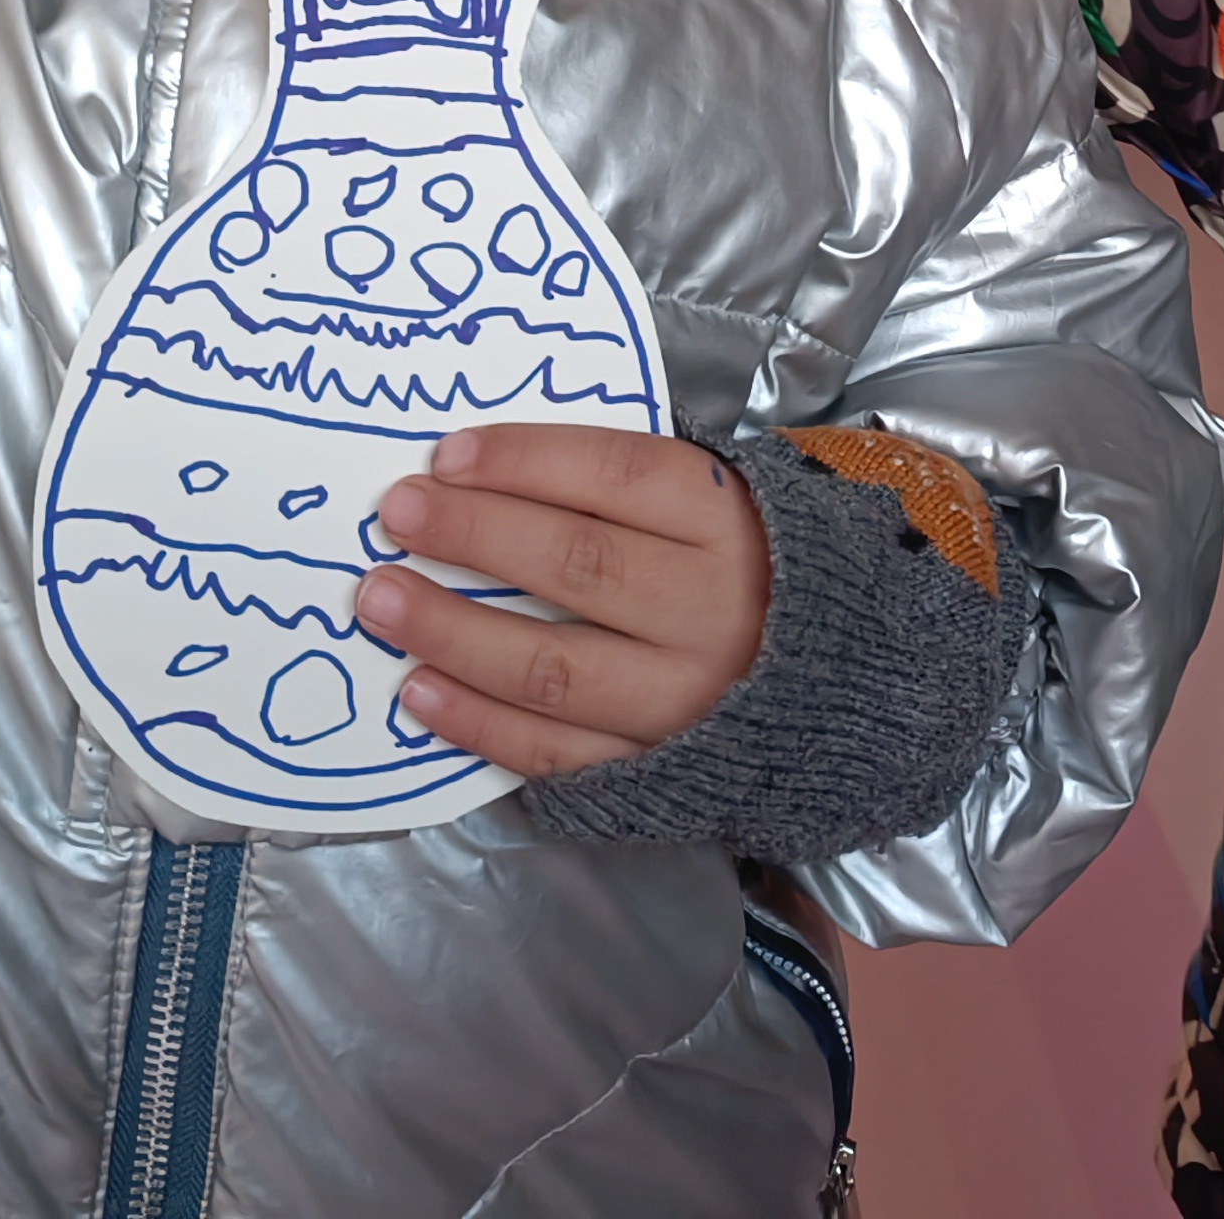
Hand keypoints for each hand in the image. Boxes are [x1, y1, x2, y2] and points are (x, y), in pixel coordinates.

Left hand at [361, 426, 769, 779]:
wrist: (843, 680)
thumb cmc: (752, 564)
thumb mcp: (719, 498)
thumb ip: (624, 482)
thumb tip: (486, 466)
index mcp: (729, 521)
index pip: (615, 474)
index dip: (524, 461)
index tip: (444, 454)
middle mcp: (711, 609)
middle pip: (577, 564)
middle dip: (473, 535)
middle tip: (394, 514)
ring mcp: (684, 697)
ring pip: (554, 666)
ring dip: (453, 632)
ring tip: (380, 601)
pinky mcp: (657, 769)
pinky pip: (555, 751)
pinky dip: (478, 723)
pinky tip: (419, 690)